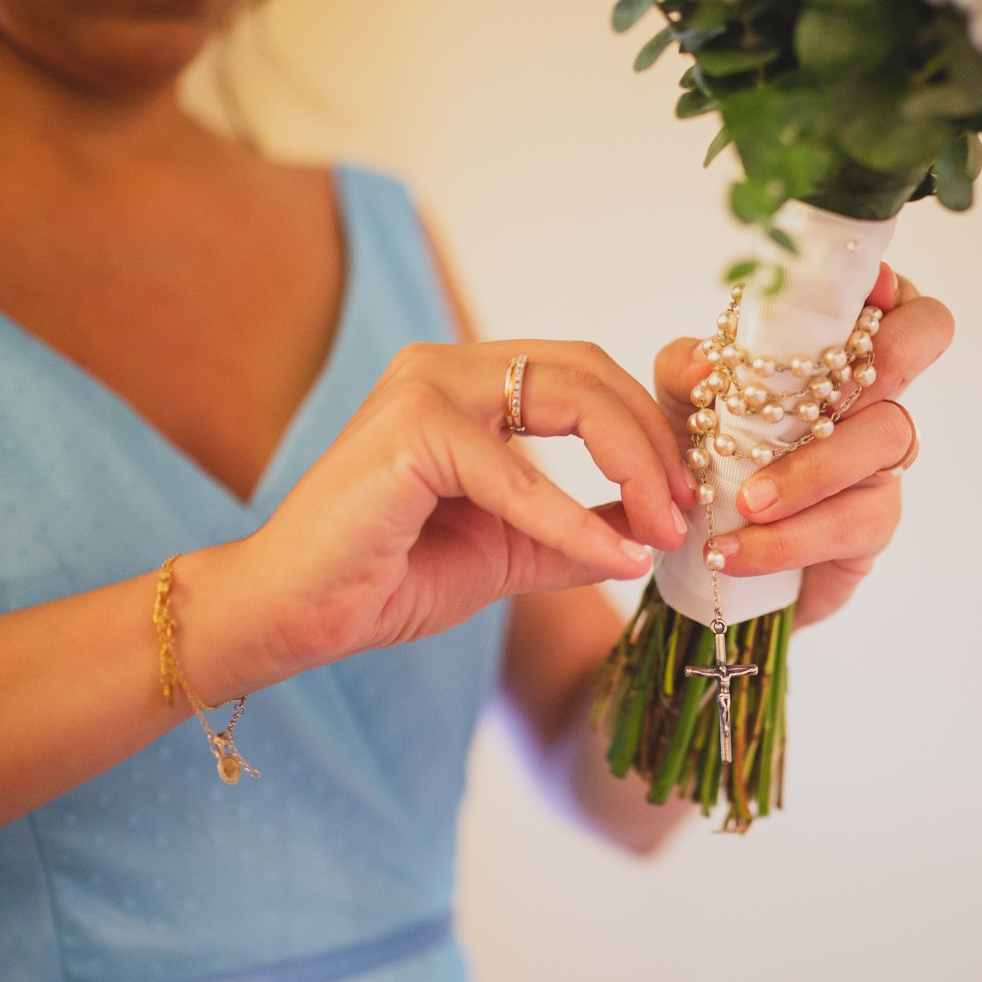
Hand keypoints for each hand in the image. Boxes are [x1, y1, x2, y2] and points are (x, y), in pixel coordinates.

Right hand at [189, 340, 694, 696]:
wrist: (296, 615)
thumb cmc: (387, 576)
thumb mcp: (511, 548)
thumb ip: (579, 527)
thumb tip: (655, 526)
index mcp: (467, 384)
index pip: (585, 375)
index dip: (647, 428)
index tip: (683, 497)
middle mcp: (445, 367)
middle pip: (588, 371)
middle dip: (653, 440)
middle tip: (686, 510)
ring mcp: (424, 387)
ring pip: (570, 397)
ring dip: (633, 464)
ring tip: (663, 529)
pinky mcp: (410, 430)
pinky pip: (522, 477)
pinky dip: (577, 521)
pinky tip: (617, 559)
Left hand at [653, 263, 954, 627]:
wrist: (700, 544)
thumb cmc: (707, 453)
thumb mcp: (679, 405)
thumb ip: (686, 370)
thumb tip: (708, 363)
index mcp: (835, 344)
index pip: (890, 289)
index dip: (889, 286)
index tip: (864, 297)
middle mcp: (872, 386)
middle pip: (926, 335)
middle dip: (886, 355)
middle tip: (826, 396)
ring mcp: (882, 455)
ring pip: (888, 433)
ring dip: (814, 470)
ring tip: (748, 504)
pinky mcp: (873, 522)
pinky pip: (852, 521)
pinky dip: (788, 540)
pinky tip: (736, 552)